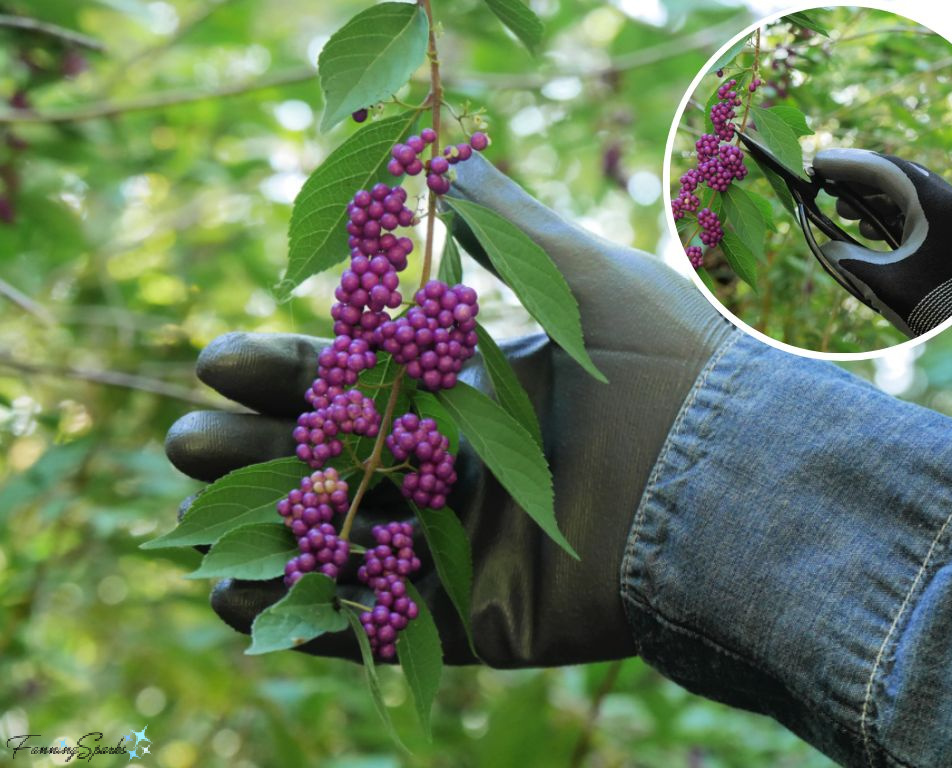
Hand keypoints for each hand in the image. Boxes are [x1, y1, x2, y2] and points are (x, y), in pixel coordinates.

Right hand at [165, 154, 733, 666]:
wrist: (738, 480)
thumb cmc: (666, 366)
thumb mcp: (578, 273)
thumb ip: (505, 220)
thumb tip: (445, 152)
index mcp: (479, 390)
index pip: (362, 380)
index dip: (289, 371)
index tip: (217, 359)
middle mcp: (470, 465)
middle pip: (341, 460)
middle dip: (260, 451)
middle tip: (184, 440)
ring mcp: (473, 542)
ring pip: (351, 541)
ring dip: (273, 538)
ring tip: (198, 540)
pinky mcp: (484, 614)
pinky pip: (384, 622)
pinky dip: (316, 617)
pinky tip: (243, 603)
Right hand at [812, 148, 951, 336]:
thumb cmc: (931, 309)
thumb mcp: (881, 284)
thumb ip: (847, 258)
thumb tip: (827, 246)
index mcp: (941, 207)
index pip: (889, 171)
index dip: (850, 164)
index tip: (818, 162)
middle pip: (901, 178)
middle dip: (860, 180)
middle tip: (825, 184)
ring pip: (910, 195)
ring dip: (874, 199)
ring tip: (843, 211)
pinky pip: (920, 214)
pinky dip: (890, 216)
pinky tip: (868, 230)